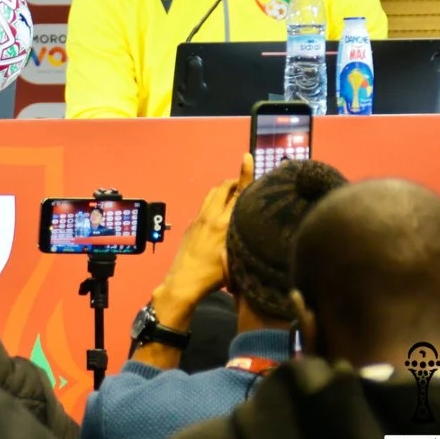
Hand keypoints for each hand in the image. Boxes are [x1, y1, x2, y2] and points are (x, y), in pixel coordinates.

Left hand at [152, 153, 252, 326]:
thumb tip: (254, 227)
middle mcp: (212, 216)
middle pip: (224, 188)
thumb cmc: (215, 276)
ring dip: (223, 189)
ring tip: (233, 193)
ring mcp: (200, 218)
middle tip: (244, 182)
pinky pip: (205, 205)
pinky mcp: (192, 224)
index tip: (246, 157)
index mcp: (226, 223)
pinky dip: (215, 201)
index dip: (245, 173)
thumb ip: (245, 237)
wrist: (185, 281)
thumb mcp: (238, 256)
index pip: (239, 193)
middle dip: (235, 181)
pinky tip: (219, 212)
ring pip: (212, 194)